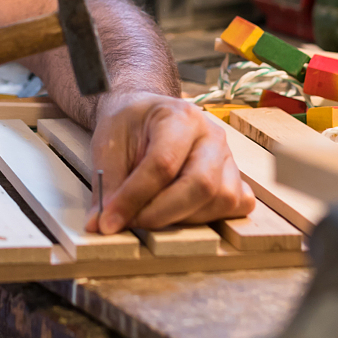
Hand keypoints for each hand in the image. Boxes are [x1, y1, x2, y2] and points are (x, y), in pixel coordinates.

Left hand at [88, 93, 253, 232]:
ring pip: (221, 199)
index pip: (162, 164)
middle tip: (131, 223)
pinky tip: (183, 212)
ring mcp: (229, 157)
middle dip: (161, 214)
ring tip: (152, 213)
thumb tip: (100, 224)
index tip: (109, 221)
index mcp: (180, 116)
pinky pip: (237, 205)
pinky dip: (212, 217)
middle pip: (201, 185)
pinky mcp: (235, 177)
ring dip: (183, 218)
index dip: (134, 198)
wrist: (147, 113)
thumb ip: (106, 184)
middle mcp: (212, 135)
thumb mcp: (108, 144)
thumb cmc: (130, 125)